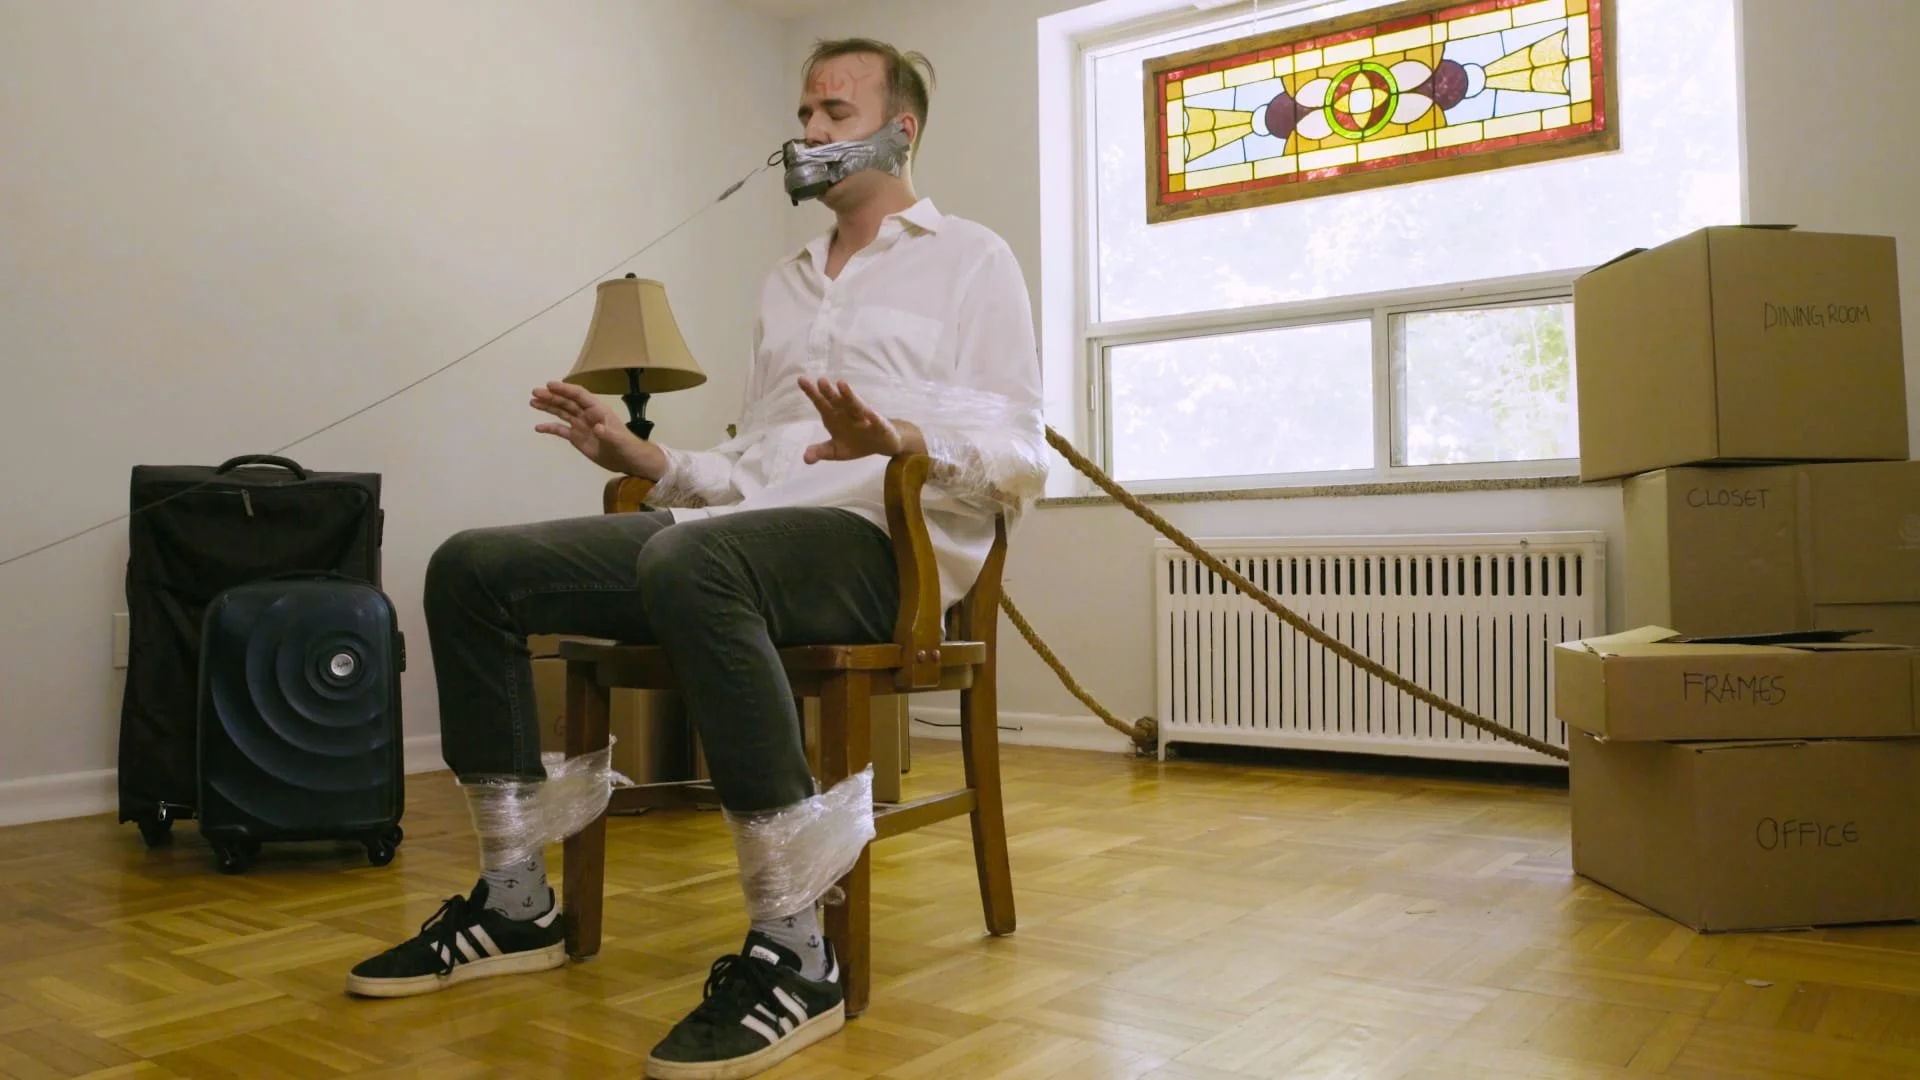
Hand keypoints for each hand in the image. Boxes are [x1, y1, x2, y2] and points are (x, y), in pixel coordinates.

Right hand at [530, 381, 665, 478]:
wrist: (628, 461)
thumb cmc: (627, 447)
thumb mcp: (620, 441)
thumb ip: (609, 434)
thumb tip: (598, 427)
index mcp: (598, 410)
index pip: (580, 395)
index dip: (565, 389)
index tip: (550, 385)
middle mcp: (587, 414)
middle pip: (567, 402)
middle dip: (551, 396)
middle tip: (535, 392)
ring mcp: (581, 425)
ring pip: (561, 412)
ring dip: (548, 406)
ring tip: (532, 402)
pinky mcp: (577, 437)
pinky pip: (561, 430)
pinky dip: (550, 427)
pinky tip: (538, 427)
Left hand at [798, 377, 921, 462]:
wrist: (884, 444)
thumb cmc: (857, 442)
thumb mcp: (836, 451)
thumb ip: (820, 451)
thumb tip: (805, 459)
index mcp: (834, 416)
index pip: (821, 403)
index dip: (812, 392)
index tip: (801, 380)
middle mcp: (847, 412)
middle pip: (836, 400)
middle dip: (829, 391)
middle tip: (821, 381)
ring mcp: (864, 418)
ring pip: (855, 405)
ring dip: (849, 395)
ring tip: (842, 384)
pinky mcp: (880, 425)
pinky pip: (876, 420)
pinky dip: (872, 416)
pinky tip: (869, 411)